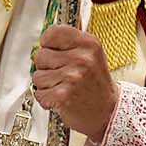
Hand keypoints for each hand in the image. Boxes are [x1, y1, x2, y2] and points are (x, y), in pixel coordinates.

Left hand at [31, 25, 117, 142]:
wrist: (108, 112)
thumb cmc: (95, 84)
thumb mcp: (90, 55)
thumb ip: (68, 44)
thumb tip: (42, 41)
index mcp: (89, 44)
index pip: (52, 32)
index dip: (48, 43)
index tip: (53, 51)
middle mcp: (82, 58)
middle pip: (40, 55)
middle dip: (47, 67)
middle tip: (63, 75)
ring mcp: (72, 77)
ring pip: (37, 76)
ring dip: (46, 85)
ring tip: (63, 87)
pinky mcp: (63, 95)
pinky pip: (39, 93)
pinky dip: (46, 99)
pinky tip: (60, 99)